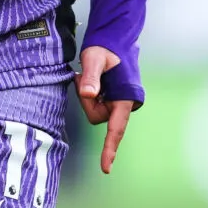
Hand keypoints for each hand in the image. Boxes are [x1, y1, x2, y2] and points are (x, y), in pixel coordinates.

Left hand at [76, 45, 132, 174]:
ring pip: (94, 111)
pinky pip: (94, 105)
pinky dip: (88, 94)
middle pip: (97, 116)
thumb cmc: (105, 48)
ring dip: (86, 96)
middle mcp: (123, 103)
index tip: (105, 168)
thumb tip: (87, 94)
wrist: (113, 39)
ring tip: (86, 76)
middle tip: (82, 77)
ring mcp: (117, 103)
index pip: (116, 128)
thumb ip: (91, 76)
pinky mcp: (111, 100)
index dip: (109, 148)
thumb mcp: (94, 58)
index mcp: (125, 97)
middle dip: (86, 101)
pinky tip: (89, 81)